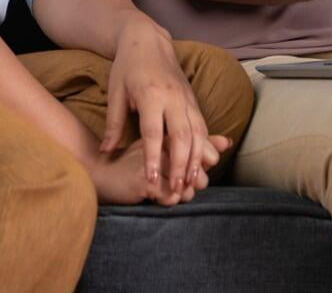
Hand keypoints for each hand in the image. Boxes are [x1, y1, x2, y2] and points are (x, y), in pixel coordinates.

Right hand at [84, 131, 231, 206]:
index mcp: (172, 132)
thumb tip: (228, 142)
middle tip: (185, 187)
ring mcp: (154, 161)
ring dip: (183, 193)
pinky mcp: (144, 179)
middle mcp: (164, 143)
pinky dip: (169, 200)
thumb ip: (198, 142)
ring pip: (186, 182)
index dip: (201, 167)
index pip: (204, 150)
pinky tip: (160, 197)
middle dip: (196, 182)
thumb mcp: (166, 147)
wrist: (103, 171)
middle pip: (197, 167)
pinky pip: (169, 195)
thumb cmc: (138, 159)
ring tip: (172, 192)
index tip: (190, 174)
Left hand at [102, 11, 220, 196]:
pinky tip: (203, 163)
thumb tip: (105, 151)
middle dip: (180, 165)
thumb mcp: (115, 93)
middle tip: (177, 188)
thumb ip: (113, 124)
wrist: (148, 40)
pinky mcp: (193, 99)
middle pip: (181, 136)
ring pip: (198, 133)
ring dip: (196, 159)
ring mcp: (187, 98)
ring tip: (192, 182)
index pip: (153, 133)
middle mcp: (173, 98)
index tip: (151, 179)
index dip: (152, 158)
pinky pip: (203, 126)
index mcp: (151, 96)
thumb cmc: (127, 67)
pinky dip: (204, 146)